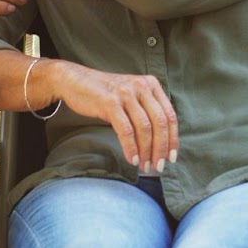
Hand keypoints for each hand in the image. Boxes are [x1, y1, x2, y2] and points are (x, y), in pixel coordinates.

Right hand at [53, 63, 178, 171]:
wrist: (75, 81)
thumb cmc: (105, 94)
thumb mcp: (131, 96)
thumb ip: (146, 111)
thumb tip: (160, 143)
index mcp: (151, 84)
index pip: (169, 115)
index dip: (172, 139)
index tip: (171, 158)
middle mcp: (142, 86)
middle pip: (160, 123)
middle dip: (161, 148)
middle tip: (158, 166)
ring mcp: (126, 93)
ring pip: (144, 128)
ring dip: (146, 151)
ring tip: (144, 165)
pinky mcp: (110, 102)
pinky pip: (126, 130)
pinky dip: (131, 147)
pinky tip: (132, 159)